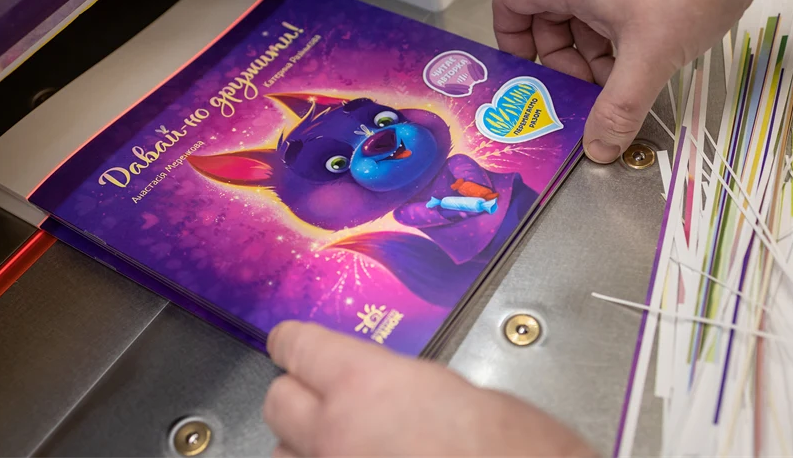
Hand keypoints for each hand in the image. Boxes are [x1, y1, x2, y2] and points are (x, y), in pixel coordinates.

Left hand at [262, 321, 596, 457]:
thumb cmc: (514, 449)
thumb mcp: (460, 392)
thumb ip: (406, 387)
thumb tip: (393, 390)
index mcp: (365, 385)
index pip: (297, 348)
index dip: (293, 344)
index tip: (289, 344)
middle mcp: (336, 436)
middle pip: (278, 404)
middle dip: (297, 398)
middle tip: (318, 397)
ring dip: (304, 450)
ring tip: (339, 448)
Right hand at [491, 0, 792, 162]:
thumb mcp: (649, 58)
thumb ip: (617, 108)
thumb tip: (599, 145)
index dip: (511, 38)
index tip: (533, 71)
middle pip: (549, 11)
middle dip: (566, 56)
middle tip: (590, 87)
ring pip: (587, 6)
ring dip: (597, 46)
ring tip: (628, 74)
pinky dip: (622, 27)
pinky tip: (653, 49)